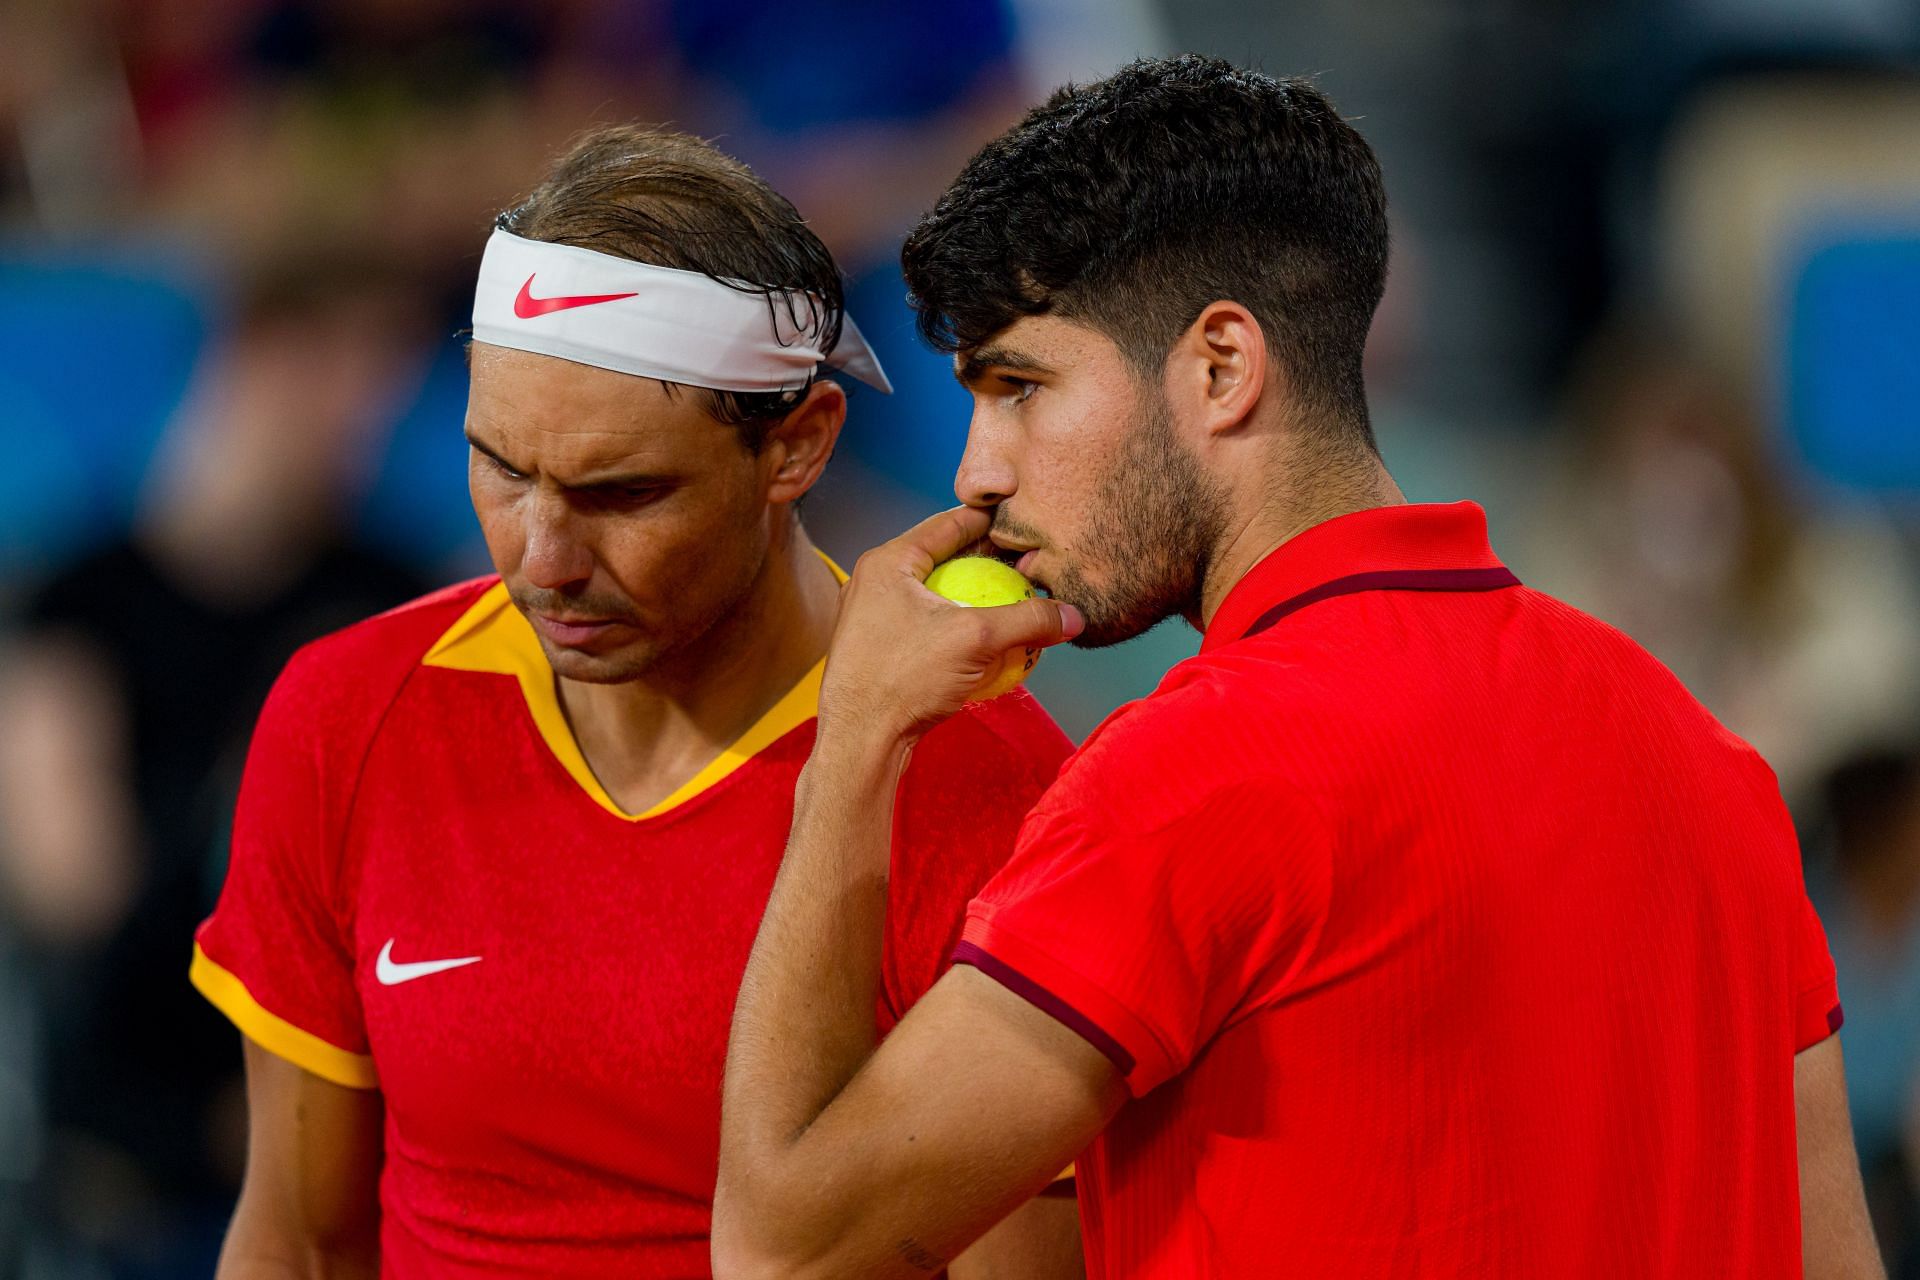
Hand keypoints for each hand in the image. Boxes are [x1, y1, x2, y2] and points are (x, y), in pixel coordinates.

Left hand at [818, 507, 1083, 745]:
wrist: (858, 741)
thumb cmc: (903, 679)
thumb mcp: (976, 640)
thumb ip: (1028, 620)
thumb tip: (1072, 616)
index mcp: (888, 561)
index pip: (949, 523)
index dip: (992, 521)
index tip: (1026, 525)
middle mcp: (875, 581)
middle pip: (943, 558)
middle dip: (987, 563)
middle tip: (1026, 568)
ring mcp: (873, 617)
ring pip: (936, 595)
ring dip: (974, 600)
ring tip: (1012, 605)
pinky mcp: (879, 650)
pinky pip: (927, 626)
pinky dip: (958, 629)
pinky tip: (987, 647)